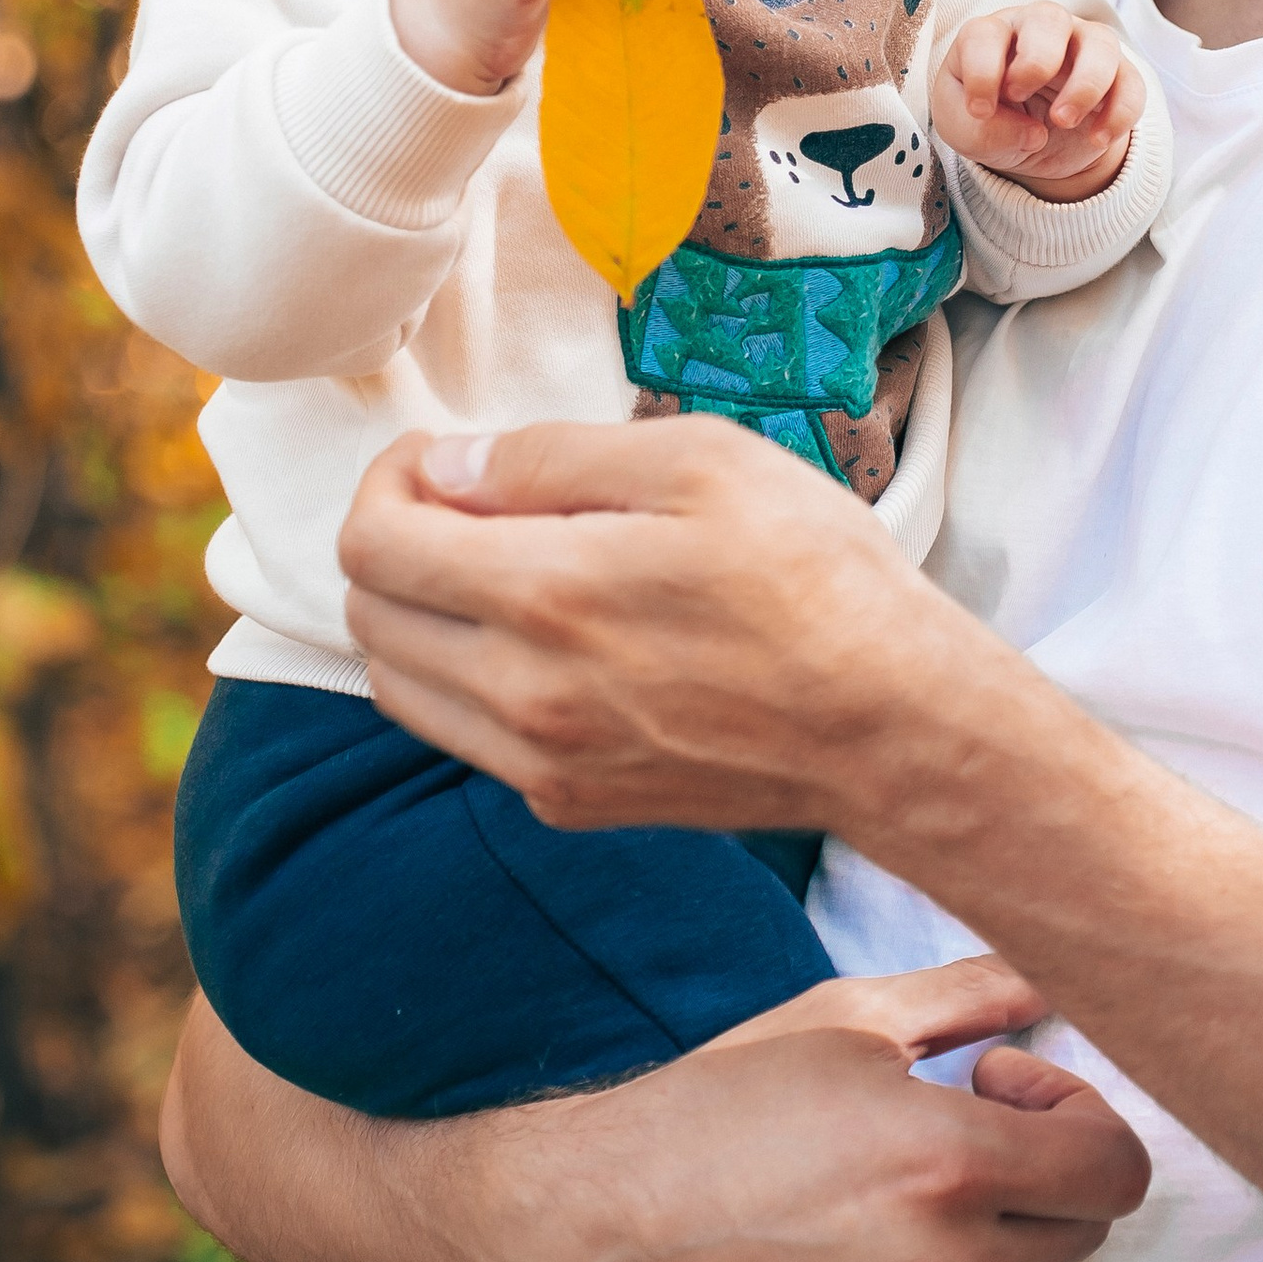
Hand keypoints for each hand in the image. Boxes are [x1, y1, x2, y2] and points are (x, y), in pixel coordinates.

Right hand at [162, 957, 1151, 1261]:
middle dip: (1043, 1166)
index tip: (1009, 1085)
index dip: (1082, 1114)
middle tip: (955, 1121)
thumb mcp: (844, 1017)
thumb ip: (972, 992)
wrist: (592, 1226)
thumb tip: (1054, 968)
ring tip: (880, 1185)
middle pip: (1081, 1228)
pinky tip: (843, 1253)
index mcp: (950, 1162)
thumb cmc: (713, 1105)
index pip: (1117, 1167)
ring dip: (980, 1232)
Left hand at [339, 415, 978, 833]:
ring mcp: (541, 761)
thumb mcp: (704, 461)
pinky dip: (467, 679)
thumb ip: (554, 458)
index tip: (438, 460)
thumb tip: (449, 470)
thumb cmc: (817, 578)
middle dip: (394, 541)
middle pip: (369, 616)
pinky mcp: (571, 803)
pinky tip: (546, 638)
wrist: (893, 728)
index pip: (373, 546)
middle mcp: (521, 692)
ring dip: (417, 617)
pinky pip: (464, 736)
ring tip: (497, 569)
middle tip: (467, 503)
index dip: (387, 483)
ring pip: (400, 685)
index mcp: (545, 593)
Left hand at [932, 1, 1144, 199]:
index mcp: (992, 35)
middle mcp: (1038, 29)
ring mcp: (1082, 46)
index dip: (982, 72)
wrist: (1032, 145)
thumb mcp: (965, 132)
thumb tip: (1032, 134)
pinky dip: (1120, 112)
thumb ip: (980, 132)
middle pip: (1048, 17)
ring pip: (1100, 41)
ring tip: (1065, 122)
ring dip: (1085, 84)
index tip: (980, 110)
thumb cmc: (991, 121)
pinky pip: (1131, 82)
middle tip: (1021, 96)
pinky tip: (1097, 139)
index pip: (984, 34)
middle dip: (1037, 60)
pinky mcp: (1116, 75)